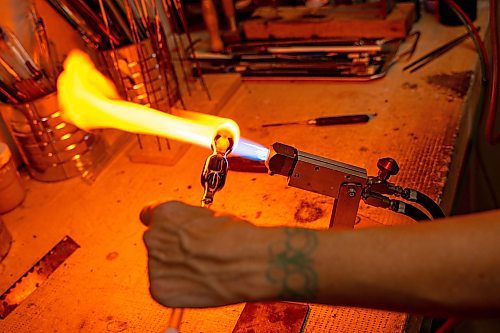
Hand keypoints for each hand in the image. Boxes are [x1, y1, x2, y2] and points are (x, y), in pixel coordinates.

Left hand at [141, 201, 279, 307]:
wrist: (250, 262)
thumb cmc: (236, 236)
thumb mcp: (209, 215)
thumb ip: (188, 222)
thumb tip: (187, 230)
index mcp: (165, 214)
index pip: (149, 215)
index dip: (164, 225)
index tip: (171, 231)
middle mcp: (154, 237)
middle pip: (156, 242)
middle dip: (172, 248)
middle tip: (197, 254)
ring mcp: (154, 265)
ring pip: (161, 266)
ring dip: (176, 269)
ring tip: (203, 269)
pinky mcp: (159, 290)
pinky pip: (164, 288)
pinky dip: (178, 288)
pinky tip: (198, 283)